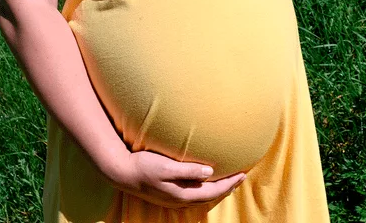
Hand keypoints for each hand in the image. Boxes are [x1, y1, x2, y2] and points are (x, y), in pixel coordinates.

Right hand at [110, 150, 245, 208]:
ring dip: (217, 189)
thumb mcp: (166, 166)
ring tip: (228, 181)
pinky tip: (205, 182)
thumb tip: (209, 171)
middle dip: (227, 187)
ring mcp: (174, 199)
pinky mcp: (169, 195)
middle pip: (210, 196)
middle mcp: (180, 200)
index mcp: (182, 194)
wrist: (122, 173)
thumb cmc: (143, 166)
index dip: (229, 183)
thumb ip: (187, 170)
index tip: (242, 174)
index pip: (213, 190)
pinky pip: (194, 194)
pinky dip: (205, 189)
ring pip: (202, 196)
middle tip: (241, 178)